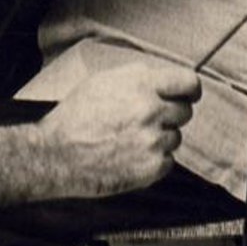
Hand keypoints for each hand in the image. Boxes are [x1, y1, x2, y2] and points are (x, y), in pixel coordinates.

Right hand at [39, 65, 200, 196]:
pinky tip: (130, 156)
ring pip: (175, 137)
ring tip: (130, 140)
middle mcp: (151, 111)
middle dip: (169, 115)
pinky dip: (154, 161)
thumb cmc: (76, 116)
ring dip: (159, 139)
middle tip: (145, 121)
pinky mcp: (151, 168)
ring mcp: (153, 141)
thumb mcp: (103, 81)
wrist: (57, 155)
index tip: (188, 95)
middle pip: (185, 112)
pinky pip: (168, 161)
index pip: (188, 83)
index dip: (190, 90)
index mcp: (141, 84)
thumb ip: (138, 77)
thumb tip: (165, 79)